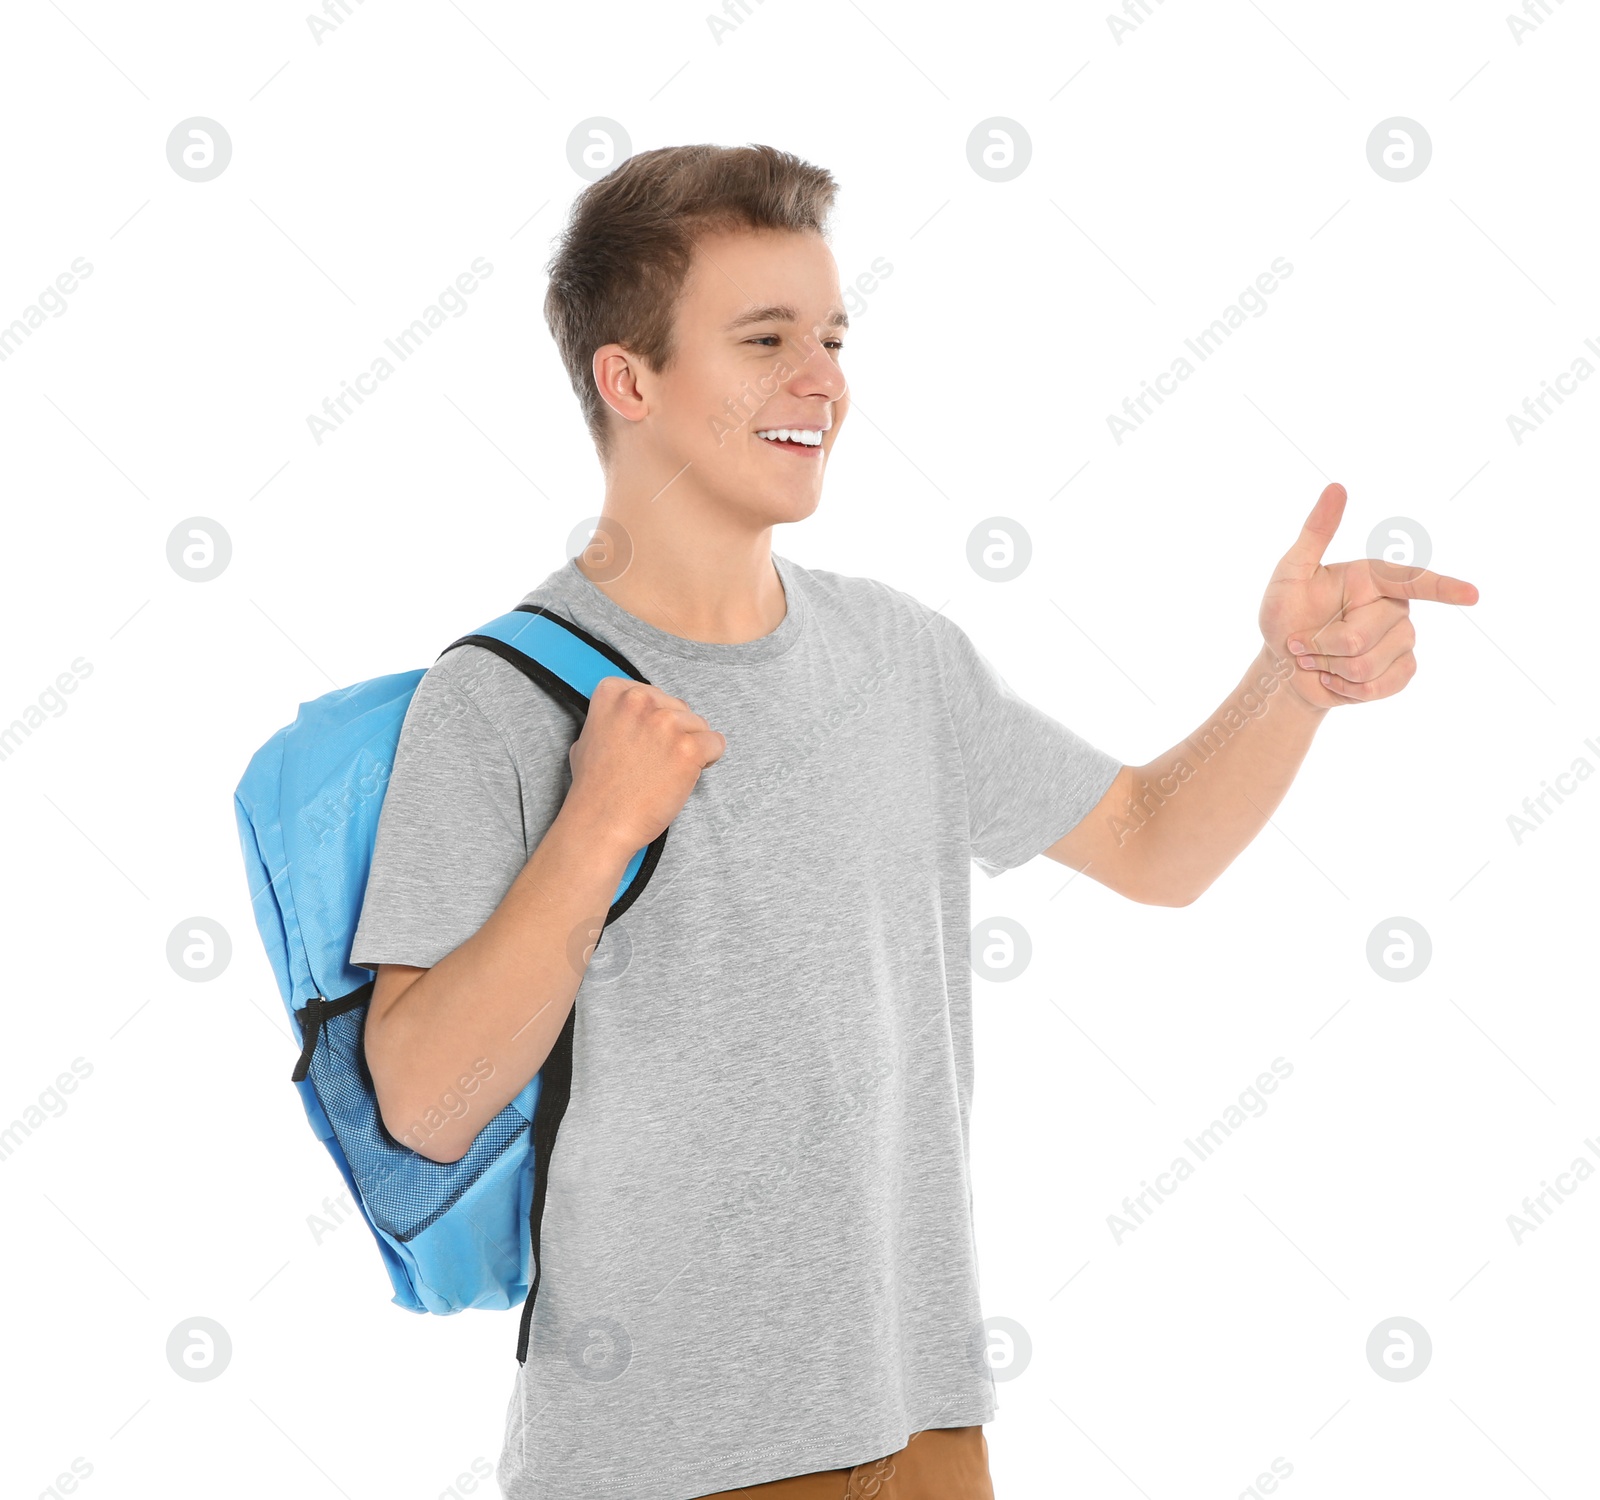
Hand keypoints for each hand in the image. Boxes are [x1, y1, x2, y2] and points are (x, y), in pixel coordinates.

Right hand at [564, 675, 726, 851]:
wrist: (602, 823)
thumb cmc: (596, 789)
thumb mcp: (589, 736)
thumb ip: (615, 718)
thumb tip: (633, 717)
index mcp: (615, 693)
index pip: (654, 694)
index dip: (654, 720)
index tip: (645, 740)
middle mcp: (641, 701)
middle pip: (679, 708)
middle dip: (674, 733)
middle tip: (655, 761)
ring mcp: (666, 724)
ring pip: (700, 725)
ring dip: (690, 748)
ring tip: (666, 771)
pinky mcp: (688, 749)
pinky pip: (716, 743)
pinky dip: (708, 760)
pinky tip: (686, 774)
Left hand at [1258, 483, 1479, 710]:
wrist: (1282, 665)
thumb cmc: (1284, 615)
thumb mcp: (1290, 572)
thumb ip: (1315, 533)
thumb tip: (1336, 486)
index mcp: (1374, 578)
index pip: (1415, 581)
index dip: (1444, 589)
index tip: (1472, 595)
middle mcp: (1394, 607)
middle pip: (1367, 635)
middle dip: (1324, 645)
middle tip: (1302, 644)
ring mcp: (1400, 641)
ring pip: (1370, 665)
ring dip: (1331, 668)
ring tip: (1316, 660)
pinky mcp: (1399, 672)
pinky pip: (1381, 687)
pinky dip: (1347, 690)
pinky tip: (1334, 681)